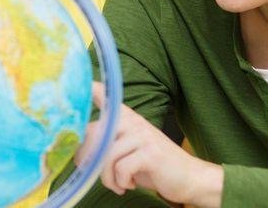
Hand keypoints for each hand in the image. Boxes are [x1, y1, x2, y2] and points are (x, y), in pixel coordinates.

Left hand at [78, 83, 223, 207]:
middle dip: (88, 159)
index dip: (90, 89)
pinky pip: (121, 168)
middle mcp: (133, 121)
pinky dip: (121, 182)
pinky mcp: (150, 153)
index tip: (82, 83)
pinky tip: (129, 185)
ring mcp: (142, 136)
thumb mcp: (128, 149)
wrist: (189, 178)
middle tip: (94, 173)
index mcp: (126, 117)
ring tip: (117, 185)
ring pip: (106, 156)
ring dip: (107, 178)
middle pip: (94, 134)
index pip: (105, 95)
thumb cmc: (153, 166)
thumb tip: (78, 149)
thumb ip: (107, 143)